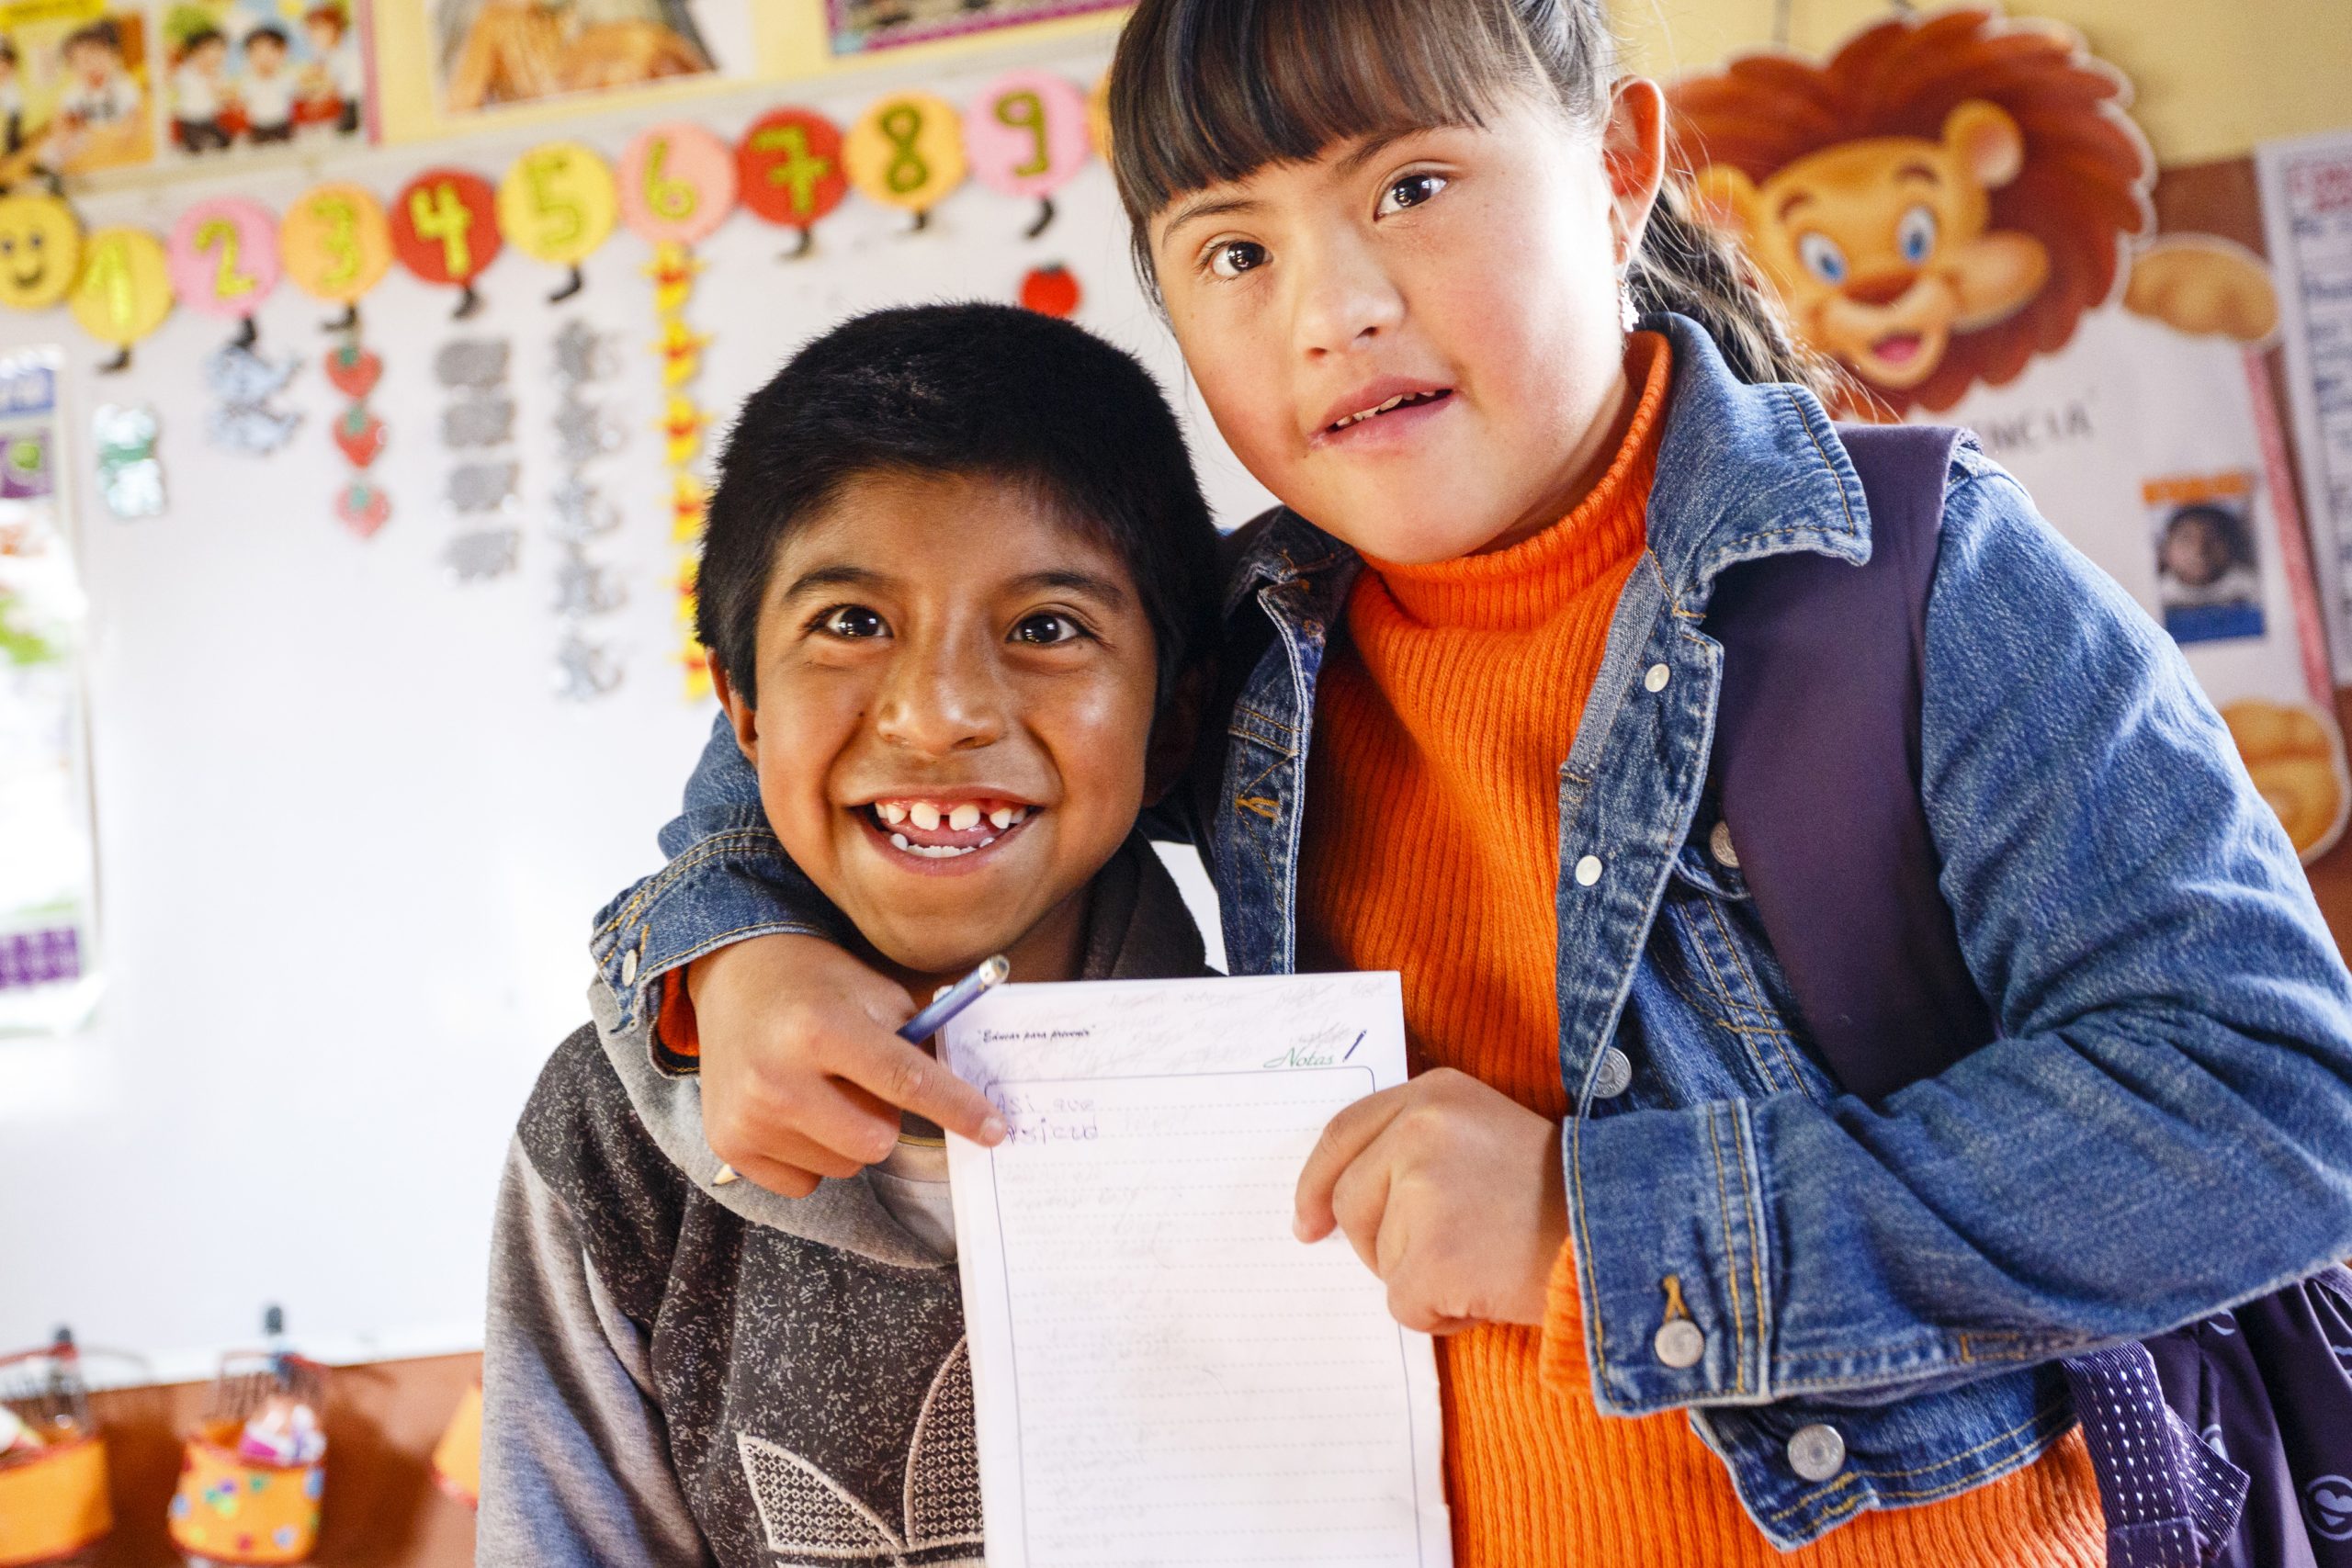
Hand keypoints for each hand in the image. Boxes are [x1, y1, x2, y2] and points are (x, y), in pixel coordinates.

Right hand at [688, 934, 1005, 1197]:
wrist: (735, 976)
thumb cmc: (817, 985)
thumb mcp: (874, 994)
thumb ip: (918, 1043)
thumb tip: (970, 1099)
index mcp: (820, 1028)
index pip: (907, 1082)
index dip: (959, 1109)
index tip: (996, 1131)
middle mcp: (778, 1075)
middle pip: (876, 1140)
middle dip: (887, 1118)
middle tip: (865, 1084)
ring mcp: (749, 1115)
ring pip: (844, 1166)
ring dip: (849, 1138)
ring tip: (823, 1092)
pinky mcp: (730, 1143)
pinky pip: (807, 1183)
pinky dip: (813, 1156)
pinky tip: (794, 1111)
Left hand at [1293, 1067, 1568, 1332]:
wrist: (1624, 1234)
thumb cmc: (1562, 1197)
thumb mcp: (1487, 1134)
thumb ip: (1418, 1148)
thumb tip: (1341, 1203)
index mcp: (1434, 1095)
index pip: (1343, 1134)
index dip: (1317, 1183)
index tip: (1307, 1222)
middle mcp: (1419, 1131)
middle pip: (1350, 1203)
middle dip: (1381, 1244)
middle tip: (1446, 1255)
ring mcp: (1422, 1191)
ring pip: (1379, 1259)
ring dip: (1424, 1278)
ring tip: (1488, 1260)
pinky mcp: (1430, 1254)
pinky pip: (1404, 1305)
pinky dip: (1441, 1315)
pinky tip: (1489, 1290)